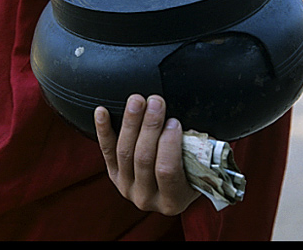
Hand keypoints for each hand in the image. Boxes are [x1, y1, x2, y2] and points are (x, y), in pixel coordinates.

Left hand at [94, 94, 198, 215]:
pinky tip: (101, 112)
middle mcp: (146, 198)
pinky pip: (106, 150)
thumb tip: (192, 128)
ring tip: (137, 101)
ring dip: (131, 122)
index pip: (167, 170)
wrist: (172, 188)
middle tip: (156, 102)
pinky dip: (103, 129)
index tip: (174, 122)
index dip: (170, 144)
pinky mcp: (112, 174)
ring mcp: (126, 187)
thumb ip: (198, 153)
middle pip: (143, 157)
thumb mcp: (201, 170)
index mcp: (172, 201)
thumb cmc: (192, 173)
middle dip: (150, 126)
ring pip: (124, 151)